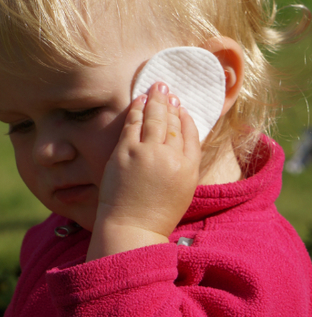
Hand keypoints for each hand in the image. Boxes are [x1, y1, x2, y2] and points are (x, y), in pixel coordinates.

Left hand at [87, 82, 200, 259]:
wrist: (132, 228)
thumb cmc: (155, 215)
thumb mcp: (182, 191)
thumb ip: (183, 166)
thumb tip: (178, 144)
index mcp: (189, 169)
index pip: (191, 135)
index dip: (185, 118)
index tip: (181, 109)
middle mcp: (172, 158)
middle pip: (173, 122)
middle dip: (169, 102)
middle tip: (166, 88)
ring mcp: (147, 153)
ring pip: (154, 119)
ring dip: (154, 100)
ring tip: (154, 88)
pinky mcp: (126, 152)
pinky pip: (133, 124)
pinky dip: (137, 110)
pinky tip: (138, 101)